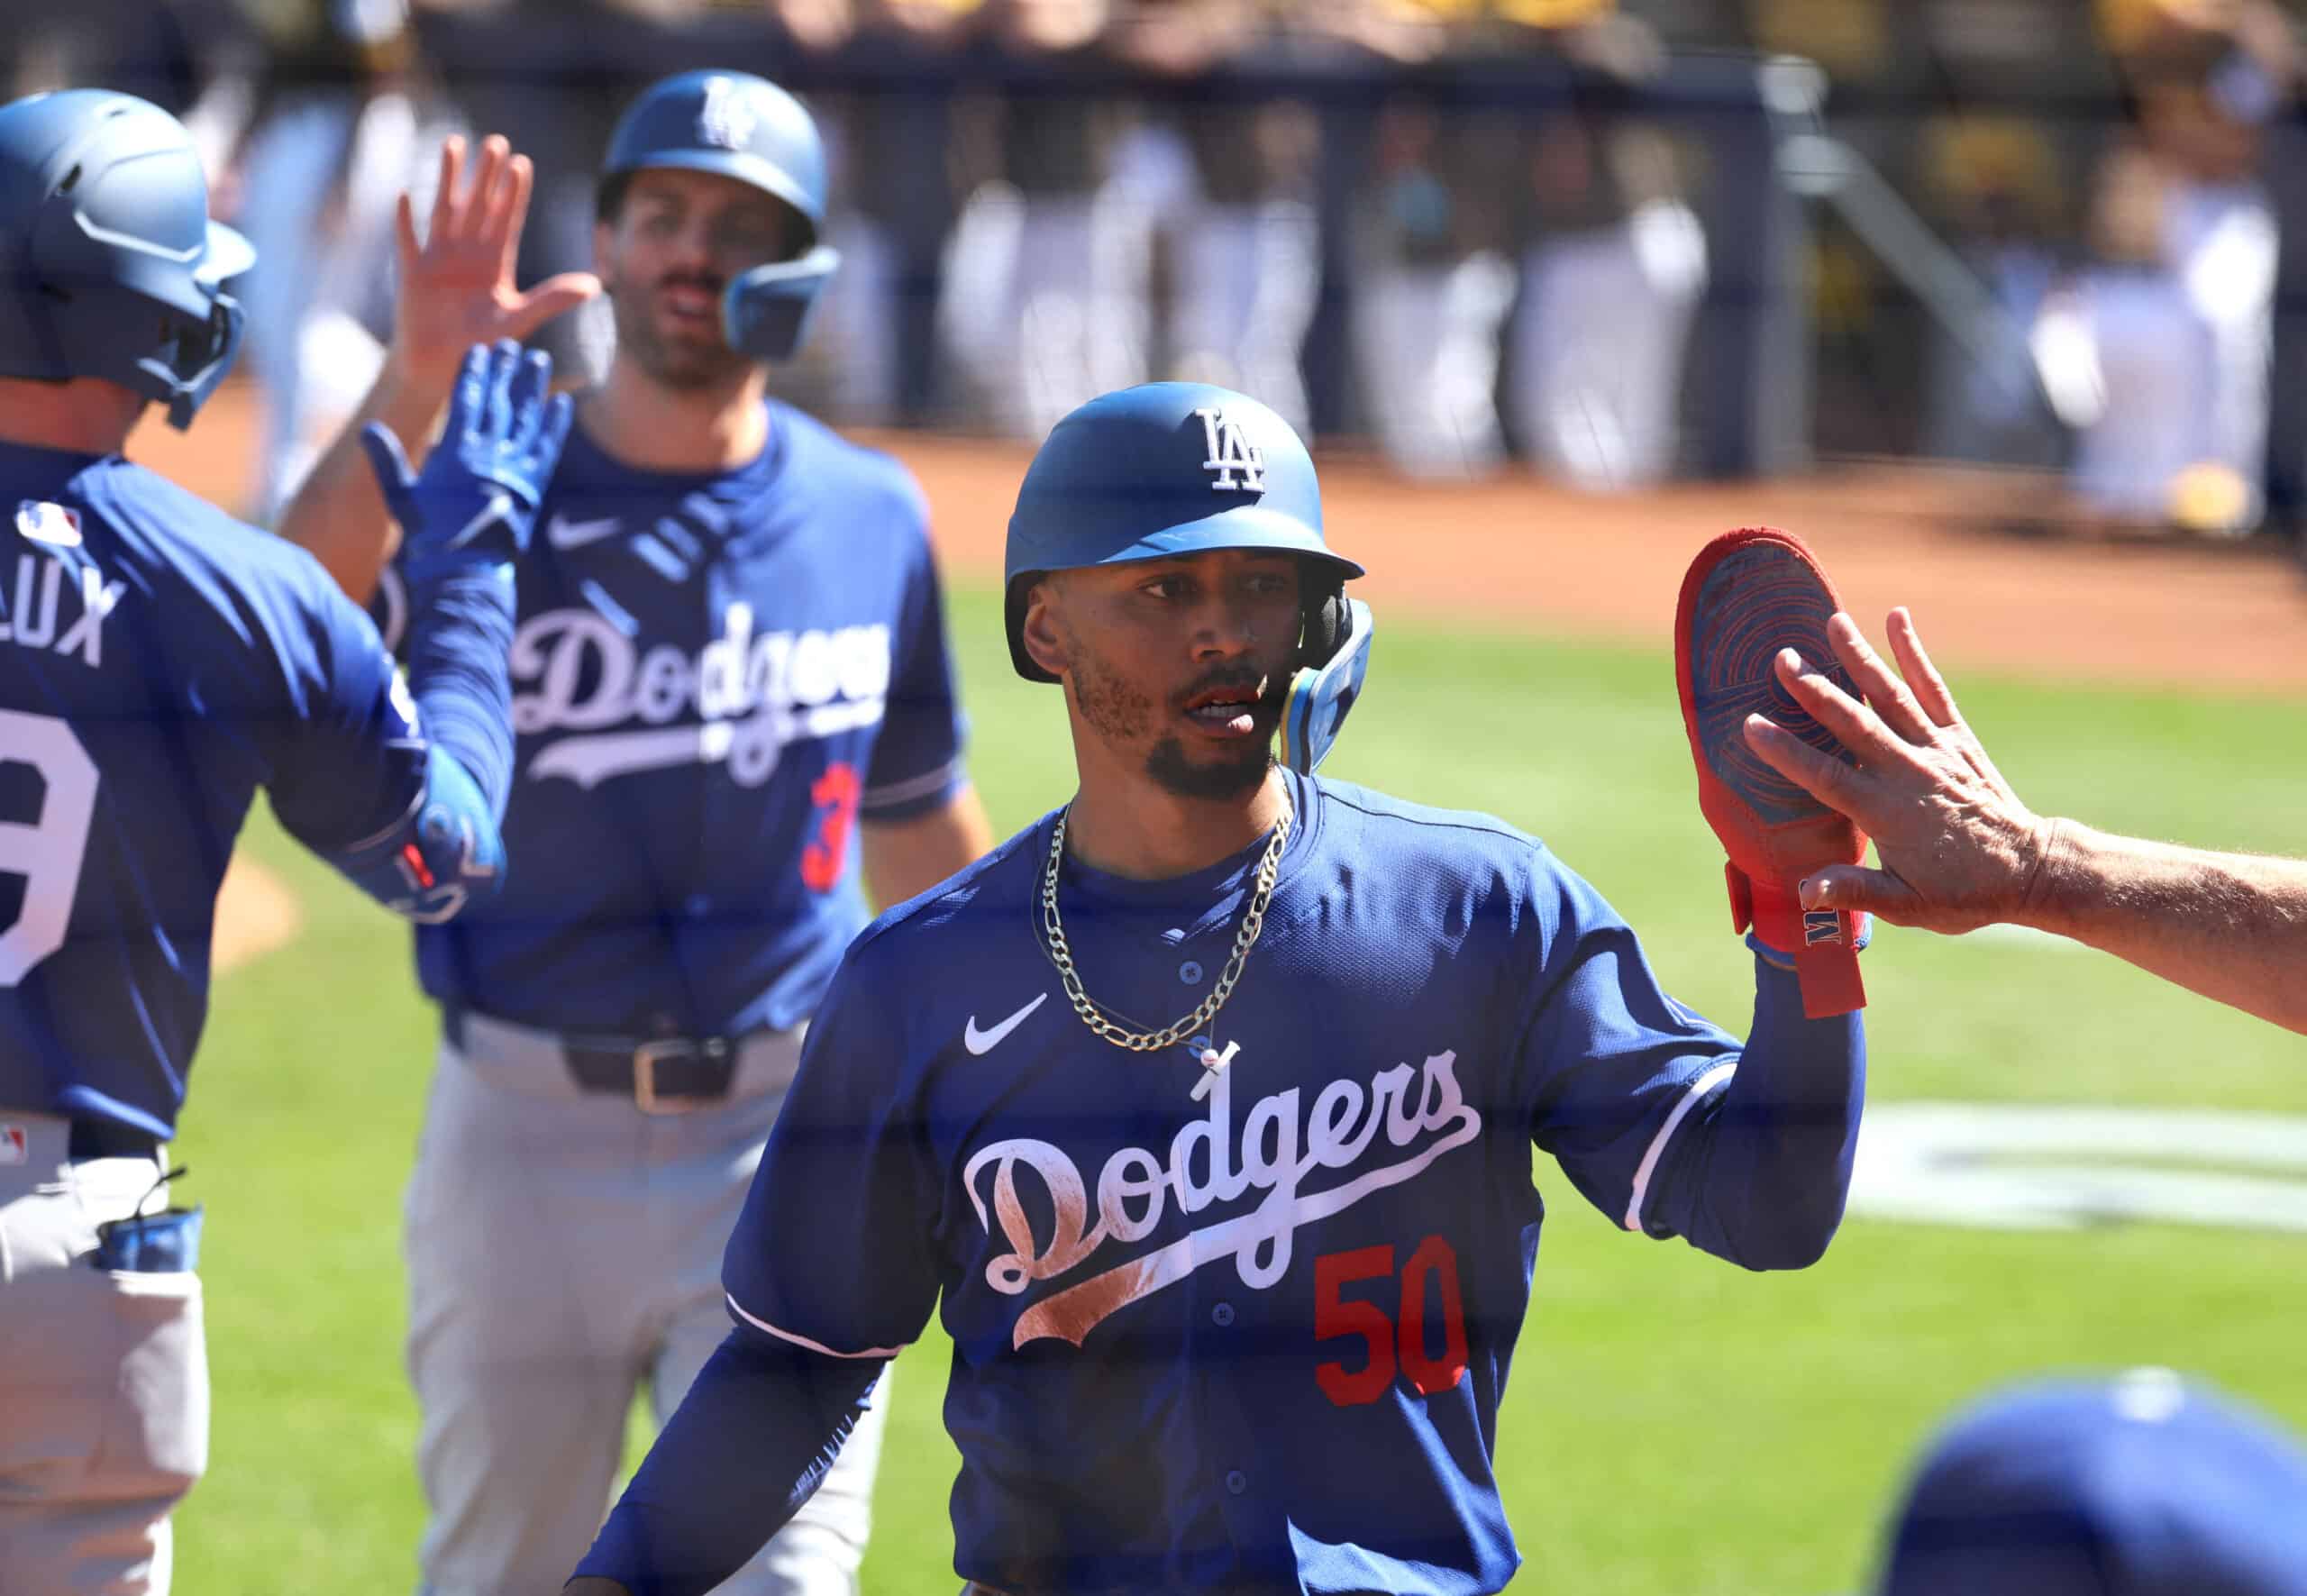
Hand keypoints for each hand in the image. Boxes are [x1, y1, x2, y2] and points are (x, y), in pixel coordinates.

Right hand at [360, 341, 573, 579]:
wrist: (464, 567)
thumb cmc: (429, 533)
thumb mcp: (401, 495)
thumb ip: (388, 459)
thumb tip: (369, 427)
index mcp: (455, 452)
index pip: (467, 401)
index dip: (475, 372)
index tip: (481, 349)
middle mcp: (486, 455)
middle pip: (499, 403)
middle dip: (505, 371)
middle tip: (513, 346)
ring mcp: (513, 469)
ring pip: (526, 419)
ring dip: (533, 388)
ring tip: (538, 361)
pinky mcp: (534, 486)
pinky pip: (547, 448)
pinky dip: (555, 425)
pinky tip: (562, 403)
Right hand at [391, 134, 600, 391]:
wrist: (443, 365)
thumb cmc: (481, 344)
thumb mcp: (521, 319)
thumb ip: (553, 299)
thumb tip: (595, 285)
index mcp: (494, 263)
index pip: (506, 219)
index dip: (513, 192)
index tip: (522, 163)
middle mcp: (468, 254)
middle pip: (478, 205)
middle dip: (486, 174)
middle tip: (495, 141)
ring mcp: (439, 259)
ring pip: (445, 210)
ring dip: (449, 179)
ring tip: (454, 144)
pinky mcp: (413, 273)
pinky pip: (408, 241)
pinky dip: (406, 221)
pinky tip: (404, 194)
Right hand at [1738, 608, 2058, 934]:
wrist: (2030, 871)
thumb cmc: (1963, 893)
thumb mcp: (1907, 905)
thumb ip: (1855, 891)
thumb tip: (1803, 892)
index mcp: (1886, 812)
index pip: (1826, 777)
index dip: (1786, 751)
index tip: (1751, 725)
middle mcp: (1909, 772)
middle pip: (1855, 723)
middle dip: (1816, 690)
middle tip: (1782, 659)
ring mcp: (1936, 749)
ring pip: (1891, 696)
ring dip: (1860, 658)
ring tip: (1833, 621)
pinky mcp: (1958, 738)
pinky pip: (1933, 689)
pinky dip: (1915, 654)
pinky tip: (1897, 619)